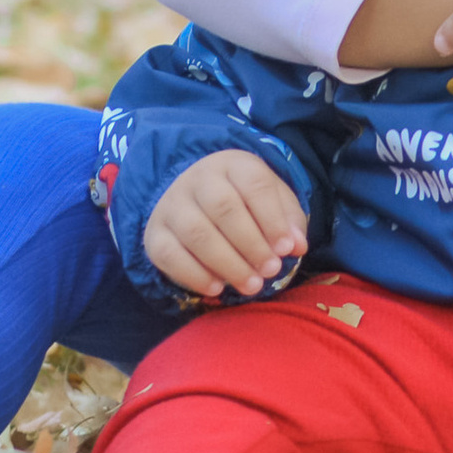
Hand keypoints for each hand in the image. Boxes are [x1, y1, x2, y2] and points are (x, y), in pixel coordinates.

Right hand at [143, 151, 308, 300]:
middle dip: (251, 244)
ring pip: (197, 233)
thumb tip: (297, 246)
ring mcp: (172, 205)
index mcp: (233, 164)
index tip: (287, 249)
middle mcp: (198, 178)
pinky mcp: (154, 233)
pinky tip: (218, 288)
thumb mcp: (272, 201)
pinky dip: (195, 275)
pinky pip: (170, 255)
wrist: (195, 201)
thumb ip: (289, 221)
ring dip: (228, 264)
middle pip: (224, 208)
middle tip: (271, 270)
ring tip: (252, 286)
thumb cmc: (245, 203)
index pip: (254, 184)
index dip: (272, 218)